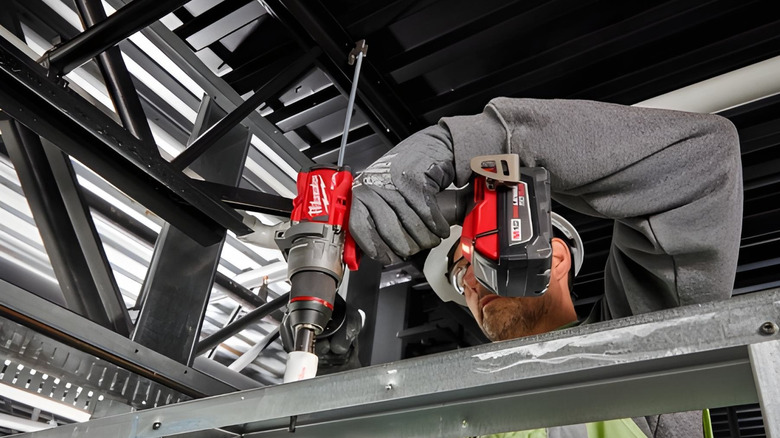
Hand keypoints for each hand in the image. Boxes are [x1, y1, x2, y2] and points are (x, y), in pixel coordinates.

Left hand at [349, 126, 455, 264]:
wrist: (430, 147)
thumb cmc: (404, 171)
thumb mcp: (382, 192)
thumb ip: (373, 218)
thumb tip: (368, 251)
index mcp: (361, 191)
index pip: (359, 227)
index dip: (374, 248)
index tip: (386, 258)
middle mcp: (374, 186)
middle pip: (390, 233)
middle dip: (408, 247)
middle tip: (415, 248)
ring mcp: (395, 183)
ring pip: (412, 226)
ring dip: (426, 238)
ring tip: (430, 238)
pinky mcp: (417, 181)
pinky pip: (428, 215)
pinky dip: (438, 226)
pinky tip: (440, 228)